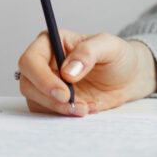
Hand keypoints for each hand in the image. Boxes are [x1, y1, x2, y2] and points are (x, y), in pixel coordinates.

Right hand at [17, 29, 156, 116]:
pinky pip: (50, 113)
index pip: (30, 60)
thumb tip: (67, 71)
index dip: (42, 78)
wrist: (128, 77)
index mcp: (52, 42)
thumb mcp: (110, 46)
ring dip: (60, 109)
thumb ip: (88, 52)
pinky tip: (89, 108)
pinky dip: (67, 114)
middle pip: (28, 84)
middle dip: (50, 99)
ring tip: (87, 106)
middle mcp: (44, 63)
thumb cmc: (118, 56)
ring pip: (36, 102)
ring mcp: (46, 84)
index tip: (63, 92)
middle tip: (74, 104)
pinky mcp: (53, 101)